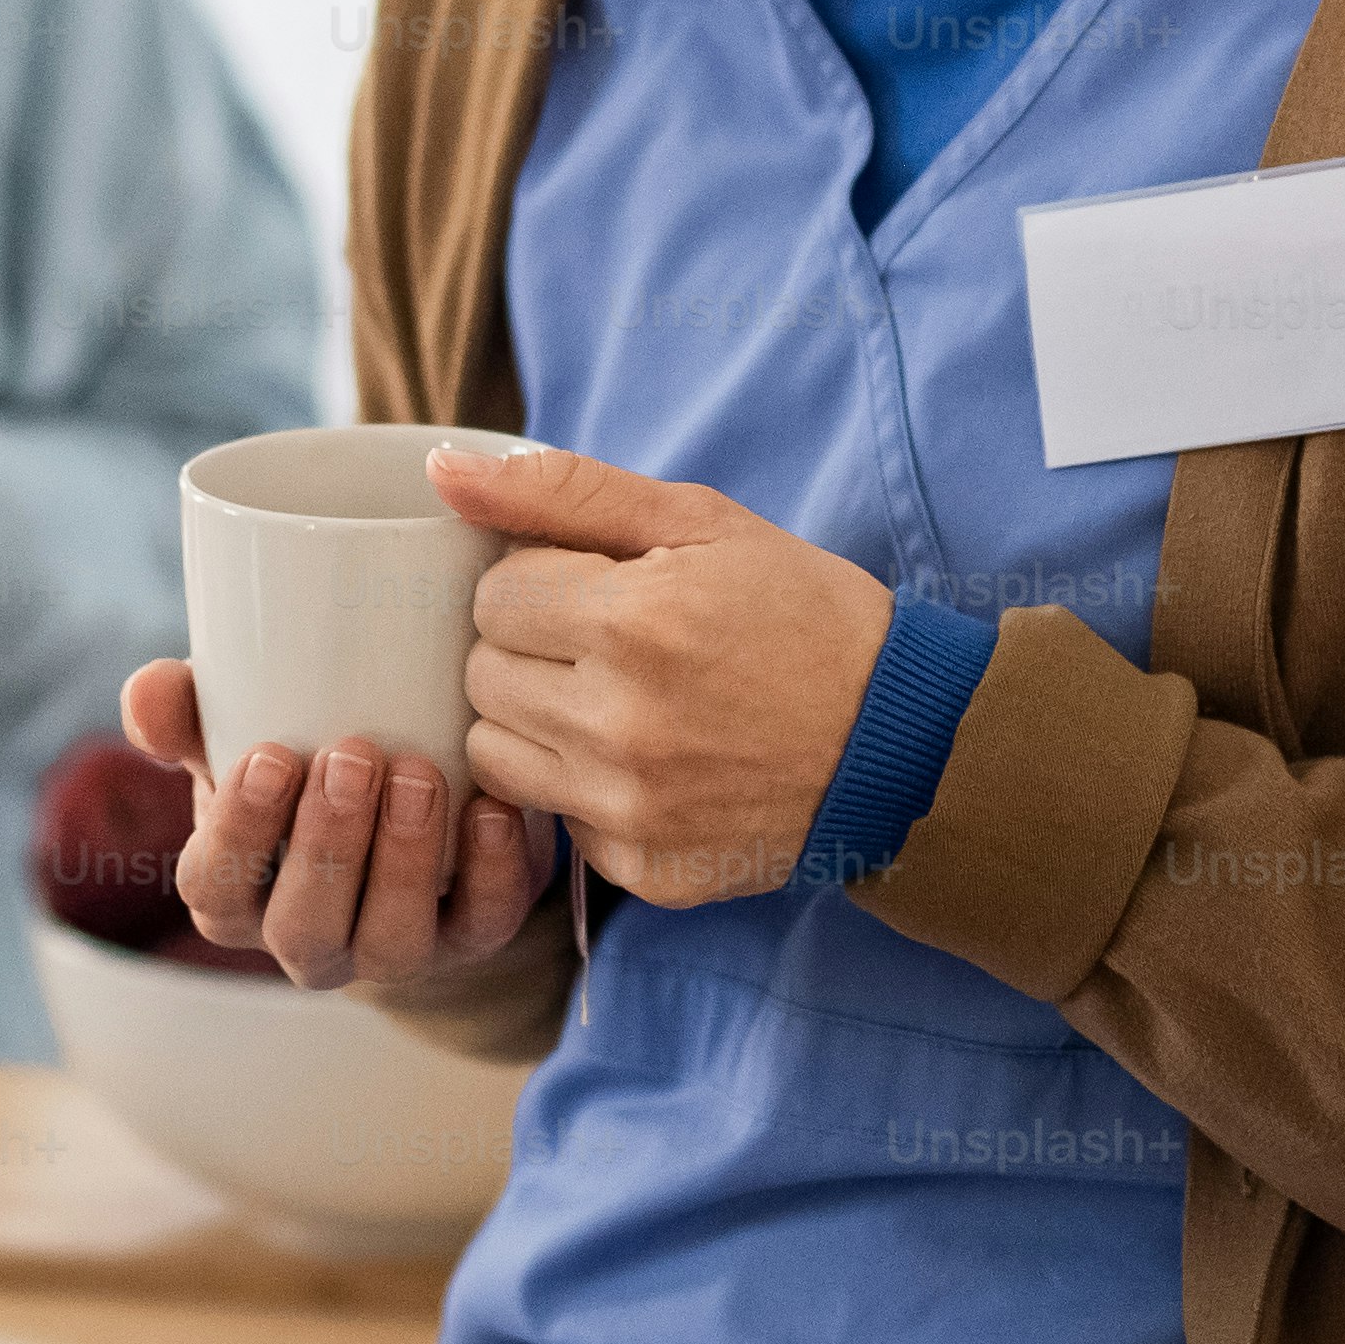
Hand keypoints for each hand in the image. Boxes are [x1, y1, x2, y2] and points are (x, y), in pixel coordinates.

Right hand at [117, 656, 555, 990]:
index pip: (214, 888)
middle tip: (353, 756)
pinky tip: (492, 808)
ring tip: (418, 773)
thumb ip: (187, 709)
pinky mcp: (471, 938)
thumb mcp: (242, 731)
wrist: (411, 788)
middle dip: (327, 845)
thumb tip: (147, 695)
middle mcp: (309, 939)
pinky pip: (483, 926)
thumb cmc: (304, 760)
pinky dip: (492, 870)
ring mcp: (392, 949)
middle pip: (303, 926)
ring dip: (403, 858)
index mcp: (236, 892)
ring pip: (391, 943)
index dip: (239, 832)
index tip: (272, 756)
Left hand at [442, 440, 896, 908]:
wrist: (901, 738)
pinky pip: (556, 822)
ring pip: (497, 753)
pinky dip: (586, 790)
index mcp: (633, 622)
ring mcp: (630, 811)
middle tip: (609, 643)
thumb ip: (560, 489)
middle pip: (483, 675)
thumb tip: (443, 473)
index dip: (542, 582)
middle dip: (531, 648)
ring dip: (539, 719)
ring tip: (619, 700)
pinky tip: (654, 764)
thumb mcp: (697, 521)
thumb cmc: (798, 610)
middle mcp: (621, 726)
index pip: (494, 596)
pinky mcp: (644, 871)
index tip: (600, 589)